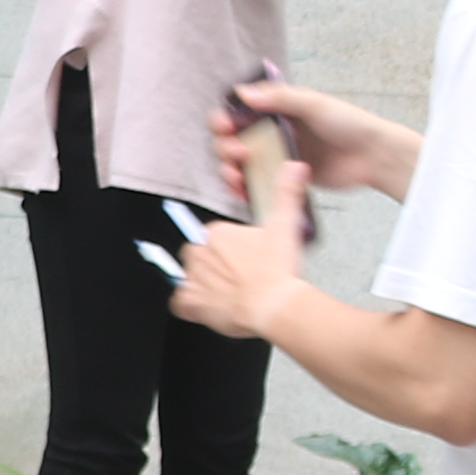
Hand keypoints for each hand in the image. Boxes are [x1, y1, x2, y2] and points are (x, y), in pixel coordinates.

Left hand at [169, 156, 306, 338]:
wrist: (274, 305)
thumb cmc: (278, 271)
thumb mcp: (286, 225)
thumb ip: (287, 193)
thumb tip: (294, 167)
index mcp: (218, 233)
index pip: (216, 237)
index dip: (232, 250)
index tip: (246, 259)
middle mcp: (199, 252)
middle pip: (201, 255)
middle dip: (216, 265)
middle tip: (239, 277)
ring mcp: (192, 278)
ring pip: (190, 277)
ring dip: (205, 285)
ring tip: (229, 293)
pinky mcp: (190, 302)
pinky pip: (181, 302)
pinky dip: (192, 305)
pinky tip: (211, 307)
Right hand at [222, 74, 418, 204]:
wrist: (373, 157)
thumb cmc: (350, 124)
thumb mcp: (313, 104)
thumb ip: (279, 98)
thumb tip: (243, 93)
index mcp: (277, 109)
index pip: (238, 112)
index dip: (225, 119)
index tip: (226, 126)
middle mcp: (273, 132)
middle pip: (232, 140)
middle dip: (225, 147)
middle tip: (238, 153)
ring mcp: (278, 157)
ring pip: (240, 164)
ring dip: (230, 170)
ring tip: (237, 176)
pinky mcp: (285, 179)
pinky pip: (257, 183)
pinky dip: (244, 188)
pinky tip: (242, 190)